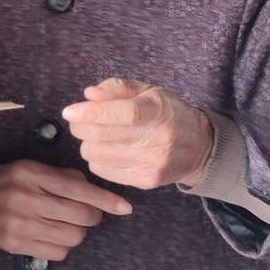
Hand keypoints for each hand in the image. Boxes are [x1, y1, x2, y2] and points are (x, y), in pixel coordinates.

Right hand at [0, 160, 131, 260]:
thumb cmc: (5, 181)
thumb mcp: (29, 168)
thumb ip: (61, 176)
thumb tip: (93, 190)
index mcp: (31, 174)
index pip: (78, 189)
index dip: (105, 199)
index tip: (125, 207)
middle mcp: (26, 198)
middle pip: (81, 216)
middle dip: (92, 216)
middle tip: (85, 213)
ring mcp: (20, 224)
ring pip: (73, 237)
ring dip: (77, 231)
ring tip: (65, 223)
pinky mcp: (16, 245)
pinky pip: (58, 253)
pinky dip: (62, 245)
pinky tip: (51, 235)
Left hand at [62, 78, 213, 188]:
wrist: (199, 147)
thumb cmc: (167, 113)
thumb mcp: (148, 91)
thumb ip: (117, 88)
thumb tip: (90, 95)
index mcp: (157, 111)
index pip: (121, 113)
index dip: (91, 113)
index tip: (69, 111)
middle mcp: (157, 139)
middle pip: (102, 136)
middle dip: (80, 127)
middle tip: (78, 121)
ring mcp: (151, 163)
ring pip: (97, 155)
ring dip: (88, 143)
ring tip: (97, 136)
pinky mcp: (146, 181)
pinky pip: (103, 171)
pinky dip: (97, 159)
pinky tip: (107, 151)